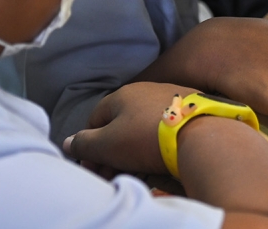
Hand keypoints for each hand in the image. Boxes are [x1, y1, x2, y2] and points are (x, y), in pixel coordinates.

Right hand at [63, 82, 194, 175]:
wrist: (199, 133)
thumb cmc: (146, 137)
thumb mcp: (108, 144)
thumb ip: (84, 143)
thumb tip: (68, 142)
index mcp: (121, 95)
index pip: (95, 120)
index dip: (89, 145)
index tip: (92, 167)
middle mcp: (144, 91)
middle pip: (120, 125)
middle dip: (111, 152)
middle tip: (112, 175)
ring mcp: (169, 98)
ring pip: (142, 128)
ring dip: (134, 151)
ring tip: (136, 173)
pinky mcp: (190, 110)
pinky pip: (164, 129)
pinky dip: (157, 146)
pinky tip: (160, 162)